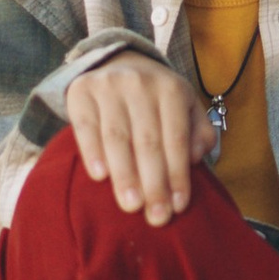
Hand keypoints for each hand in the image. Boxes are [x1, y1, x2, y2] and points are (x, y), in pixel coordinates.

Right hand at [64, 51, 213, 226]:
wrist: (119, 62)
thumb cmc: (157, 98)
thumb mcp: (186, 107)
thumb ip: (198, 133)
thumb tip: (193, 159)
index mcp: (171, 89)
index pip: (176, 138)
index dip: (178, 174)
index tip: (178, 207)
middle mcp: (141, 84)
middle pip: (148, 141)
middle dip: (154, 183)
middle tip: (157, 217)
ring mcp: (109, 86)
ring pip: (117, 137)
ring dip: (125, 175)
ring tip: (131, 206)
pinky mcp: (81, 92)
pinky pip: (86, 126)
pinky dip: (92, 152)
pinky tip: (100, 177)